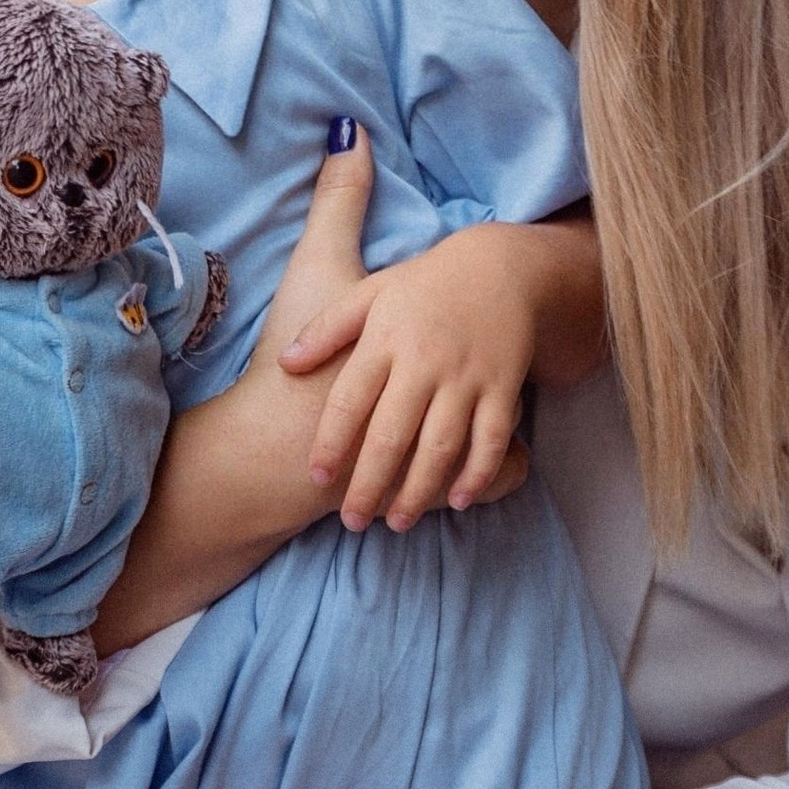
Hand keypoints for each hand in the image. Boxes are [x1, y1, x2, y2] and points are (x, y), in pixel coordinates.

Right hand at [94, 130, 529, 646]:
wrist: (269, 450)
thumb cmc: (293, 365)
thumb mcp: (318, 273)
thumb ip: (338, 204)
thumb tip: (349, 130)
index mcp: (413, 338)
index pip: (467, 320)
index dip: (491, 309)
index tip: (502, 300)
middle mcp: (431, 390)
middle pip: (490, 375)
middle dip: (506, 365)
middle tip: (519, 349)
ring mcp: (427, 444)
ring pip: (494, 434)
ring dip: (506, 429)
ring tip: (516, 416)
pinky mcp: (415, 484)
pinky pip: (476, 481)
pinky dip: (489, 475)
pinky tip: (493, 466)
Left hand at [280, 216, 602, 531]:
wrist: (500, 265)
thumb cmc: (425, 284)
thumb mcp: (370, 292)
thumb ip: (327, 329)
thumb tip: (286, 364)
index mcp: (385, 339)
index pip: (349, 400)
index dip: (331, 443)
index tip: (317, 477)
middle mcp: (424, 362)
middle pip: (391, 435)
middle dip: (369, 484)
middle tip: (351, 521)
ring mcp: (466, 377)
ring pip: (440, 445)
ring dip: (418, 490)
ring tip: (395, 522)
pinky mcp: (503, 386)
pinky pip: (491, 438)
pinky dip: (477, 473)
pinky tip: (457, 501)